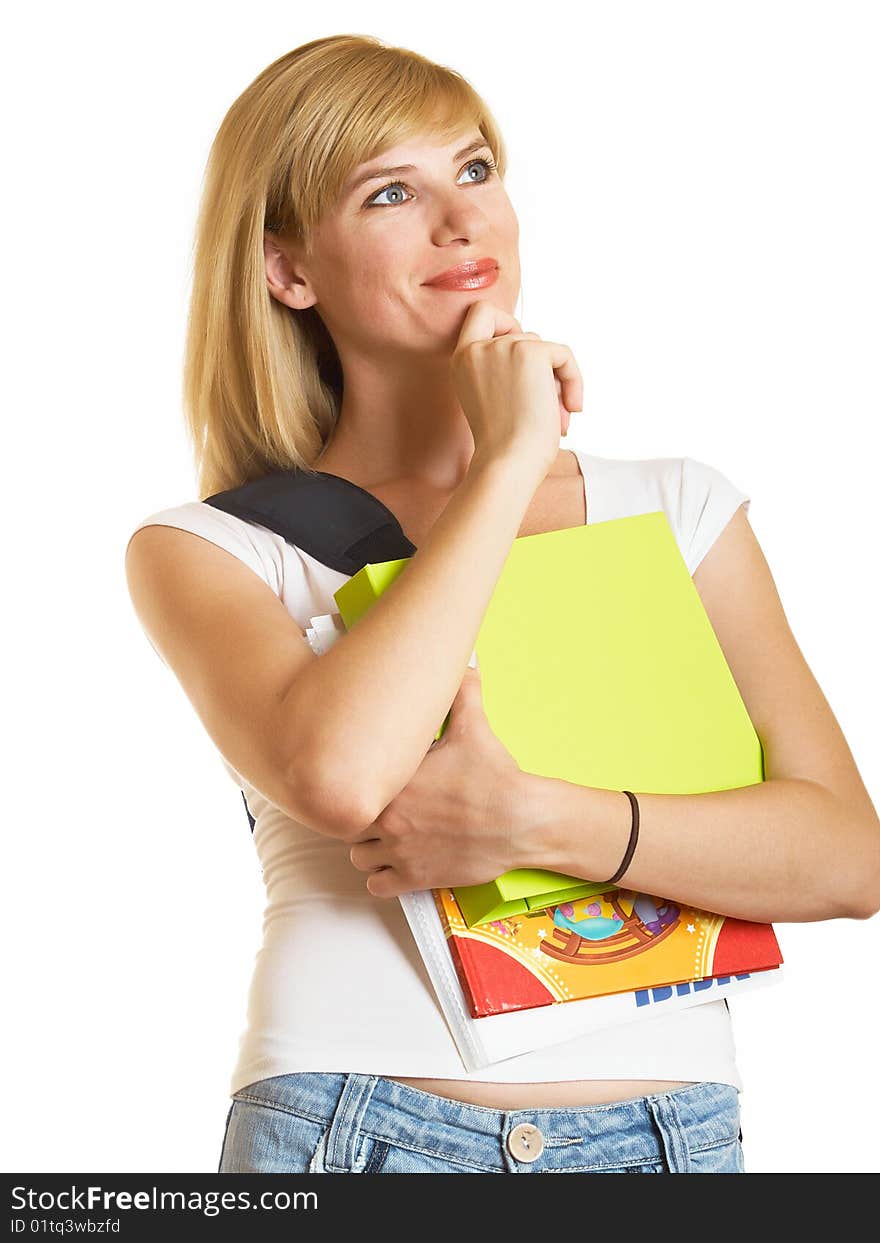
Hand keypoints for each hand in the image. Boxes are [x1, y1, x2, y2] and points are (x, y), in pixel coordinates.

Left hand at [348, 665, 522, 898]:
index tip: (370, 784)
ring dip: (368, 849)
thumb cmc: (494, 775)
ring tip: (386, 838)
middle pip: (348, 824)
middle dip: (360, 818)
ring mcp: (400, 851)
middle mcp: (389, 818)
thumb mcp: (474, 728)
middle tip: (379, 811)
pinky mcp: (416, 878)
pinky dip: (382, 878)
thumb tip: (466, 664)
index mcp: (394, 782)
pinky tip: (396, 864)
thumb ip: (462, 694)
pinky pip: (376, 886)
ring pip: (358, 857)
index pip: (349, 787)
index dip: (356, 786)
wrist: (521, 820)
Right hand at [451, 300, 583, 482]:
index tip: (520, 351)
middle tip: (547, 406)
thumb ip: (507, 371)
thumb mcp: (495, 401)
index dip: (506, 323)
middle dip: (540, 369)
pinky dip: (574, 380)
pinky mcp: (531, 352)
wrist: (507, 462)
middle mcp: (478, 349)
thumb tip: (548, 356)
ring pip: (545, 348)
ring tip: (557, 415)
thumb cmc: (505, 447)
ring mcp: (503, 347)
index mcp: (461, 361)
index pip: (481, 313)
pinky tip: (571, 408)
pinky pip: (563, 355)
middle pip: (524, 335)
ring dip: (555, 381)